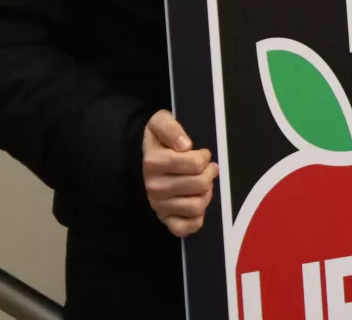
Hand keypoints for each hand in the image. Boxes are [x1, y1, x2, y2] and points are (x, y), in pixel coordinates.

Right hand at [142, 111, 217, 237]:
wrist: (142, 160)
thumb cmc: (159, 141)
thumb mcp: (160, 122)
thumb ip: (171, 128)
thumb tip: (185, 145)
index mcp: (153, 163)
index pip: (196, 164)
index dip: (204, 156)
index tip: (200, 154)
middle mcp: (154, 187)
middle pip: (200, 185)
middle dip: (209, 173)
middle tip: (206, 169)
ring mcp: (159, 206)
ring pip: (197, 206)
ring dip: (206, 194)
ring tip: (202, 184)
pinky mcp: (165, 221)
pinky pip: (187, 228)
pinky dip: (197, 218)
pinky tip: (196, 203)